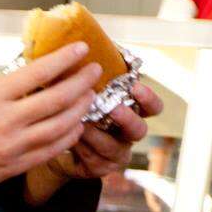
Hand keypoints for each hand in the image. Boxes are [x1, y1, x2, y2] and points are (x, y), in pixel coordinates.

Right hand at [0, 43, 98, 211]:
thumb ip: (2, 89)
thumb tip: (32, 77)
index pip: (38, 72)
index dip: (64, 58)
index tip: (81, 47)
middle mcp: (5, 120)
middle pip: (57, 98)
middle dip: (82, 81)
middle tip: (95, 70)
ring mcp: (12, 146)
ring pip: (60, 125)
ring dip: (80, 109)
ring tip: (90, 96)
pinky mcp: (14, 167)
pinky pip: (51, 150)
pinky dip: (68, 136)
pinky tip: (76, 126)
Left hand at [48, 81, 163, 180]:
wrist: (58, 139)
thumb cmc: (78, 106)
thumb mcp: (89, 87)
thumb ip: (95, 71)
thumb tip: (90, 43)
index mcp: (133, 110)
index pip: (153, 106)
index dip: (148, 98)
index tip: (135, 87)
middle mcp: (129, 133)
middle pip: (139, 129)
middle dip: (126, 118)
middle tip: (112, 108)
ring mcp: (116, 153)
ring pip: (113, 146)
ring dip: (96, 133)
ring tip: (81, 121)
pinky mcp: (101, 168)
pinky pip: (94, 160)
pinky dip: (82, 146)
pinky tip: (71, 135)